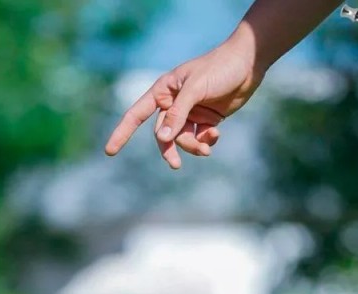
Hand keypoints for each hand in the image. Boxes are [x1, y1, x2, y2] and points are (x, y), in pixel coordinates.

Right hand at [104, 36, 263, 168]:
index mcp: (163, 91)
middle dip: (170, 149)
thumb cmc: (219, 68)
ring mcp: (189, 114)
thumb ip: (179, 114)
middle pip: (162, 135)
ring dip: (193, 147)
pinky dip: (206, 142)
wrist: (247, 64)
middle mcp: (173, 104)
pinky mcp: (205, 121)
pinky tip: (216, 136)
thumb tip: (164, 138)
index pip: (136, 115)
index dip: (122, 133)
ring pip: (182, 141)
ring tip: (208, 146)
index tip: (110, 151)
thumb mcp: (196, 89)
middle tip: (175, 165)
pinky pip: (198, 140)